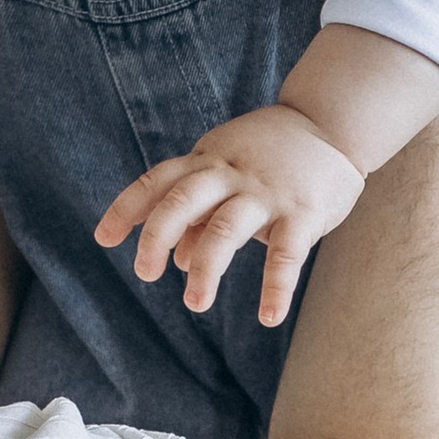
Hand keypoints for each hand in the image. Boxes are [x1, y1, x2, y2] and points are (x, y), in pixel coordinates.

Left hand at [97, 102, 365, 325]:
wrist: (334, 121)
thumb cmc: (273, 153)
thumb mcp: (229, 171)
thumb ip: (202, 213)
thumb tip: (179, 261)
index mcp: (208, 161)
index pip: (158, 182)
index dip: (127, 208)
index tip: (104, 239)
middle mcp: (231, 173)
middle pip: (182, 199)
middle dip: (156, 236)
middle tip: (144, 272)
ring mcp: (266, 191)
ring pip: (226, 228)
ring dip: (206, 268)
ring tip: (195, 304)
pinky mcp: (303, 210)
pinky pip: (286, 253)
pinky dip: (276, 287)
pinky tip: (269, 317)